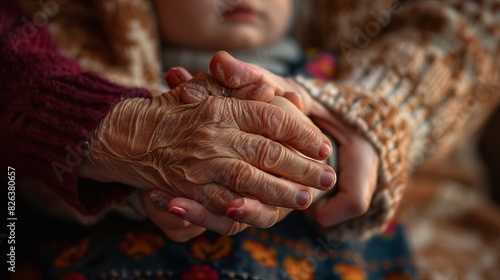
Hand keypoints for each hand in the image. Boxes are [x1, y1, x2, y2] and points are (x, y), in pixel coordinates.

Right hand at [167, 59, 378, 228]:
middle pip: (268, 153)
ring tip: (307, 199)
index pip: (272, 119)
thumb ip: (240, 90)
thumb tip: (275, 93)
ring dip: (282, 193)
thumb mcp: (207, 92)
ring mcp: (201, 165)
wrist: (130, 137)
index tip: (322, 147)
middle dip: (302, 168)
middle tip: (326, 178)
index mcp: (222, 109)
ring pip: (250, 182)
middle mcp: (214, 136)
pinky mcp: (188, 190)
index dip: (302, 134)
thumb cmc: (176, 113)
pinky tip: (268, 214)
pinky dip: (248, 212)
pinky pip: (223, 206)